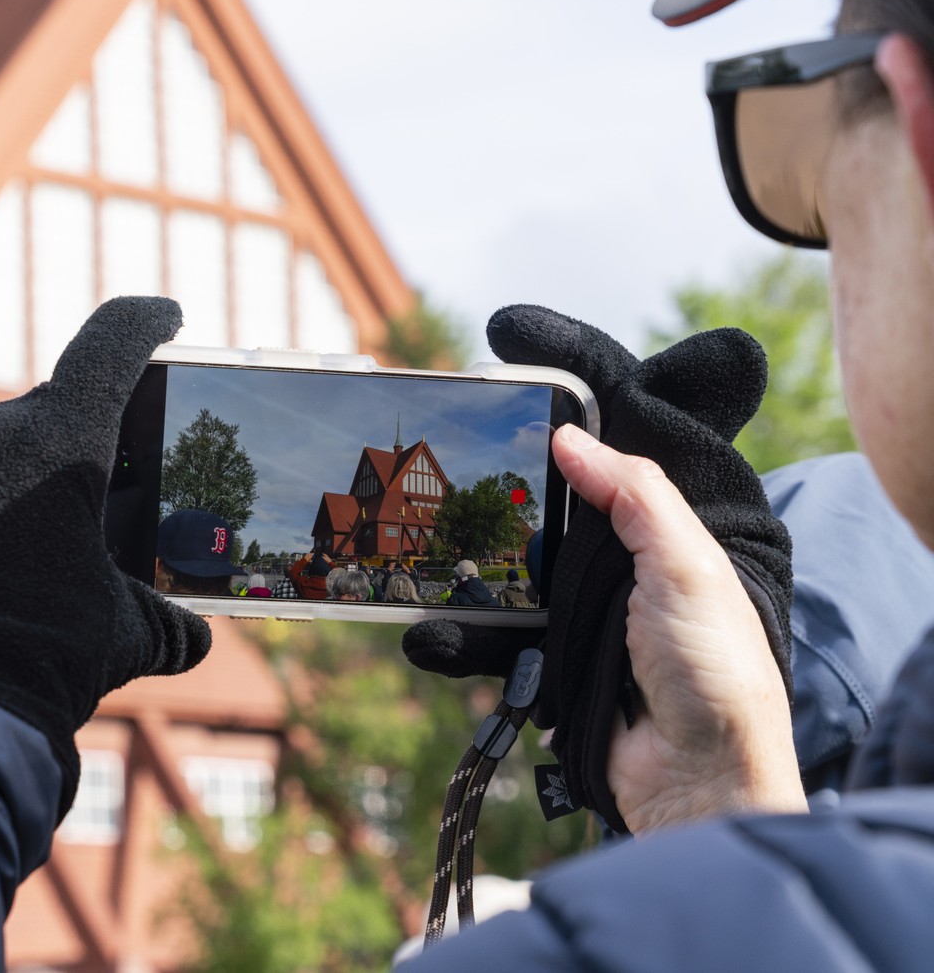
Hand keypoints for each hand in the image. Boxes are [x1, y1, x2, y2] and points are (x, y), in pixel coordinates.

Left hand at [0, 297, 211, 818]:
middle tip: (78, 500)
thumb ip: (163, 625)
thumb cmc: (42, 659)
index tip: (161, 318)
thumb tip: (191, 638)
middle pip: (35, 420)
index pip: (111, 345)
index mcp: (59, 441)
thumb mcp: (123, 638)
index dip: (142, 325)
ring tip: (5, 571)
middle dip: (59, 451)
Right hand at [403, 305, 794, 832]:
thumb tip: (569, 440)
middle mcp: (615, 559)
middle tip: (439, 440)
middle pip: (540, 497)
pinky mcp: (545, 659)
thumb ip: (636, 497)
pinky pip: (487, 634)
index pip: (607, 441)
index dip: (564, 392)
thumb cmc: (714, 671)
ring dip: (460, 559)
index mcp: (658, 524)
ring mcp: (577, 608)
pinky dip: (452, 633)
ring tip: (408, 536)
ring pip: (503, 564)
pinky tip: (424, 627)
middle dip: (492, 472)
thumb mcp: (687, 568)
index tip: (507, 343)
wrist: (695, 780)